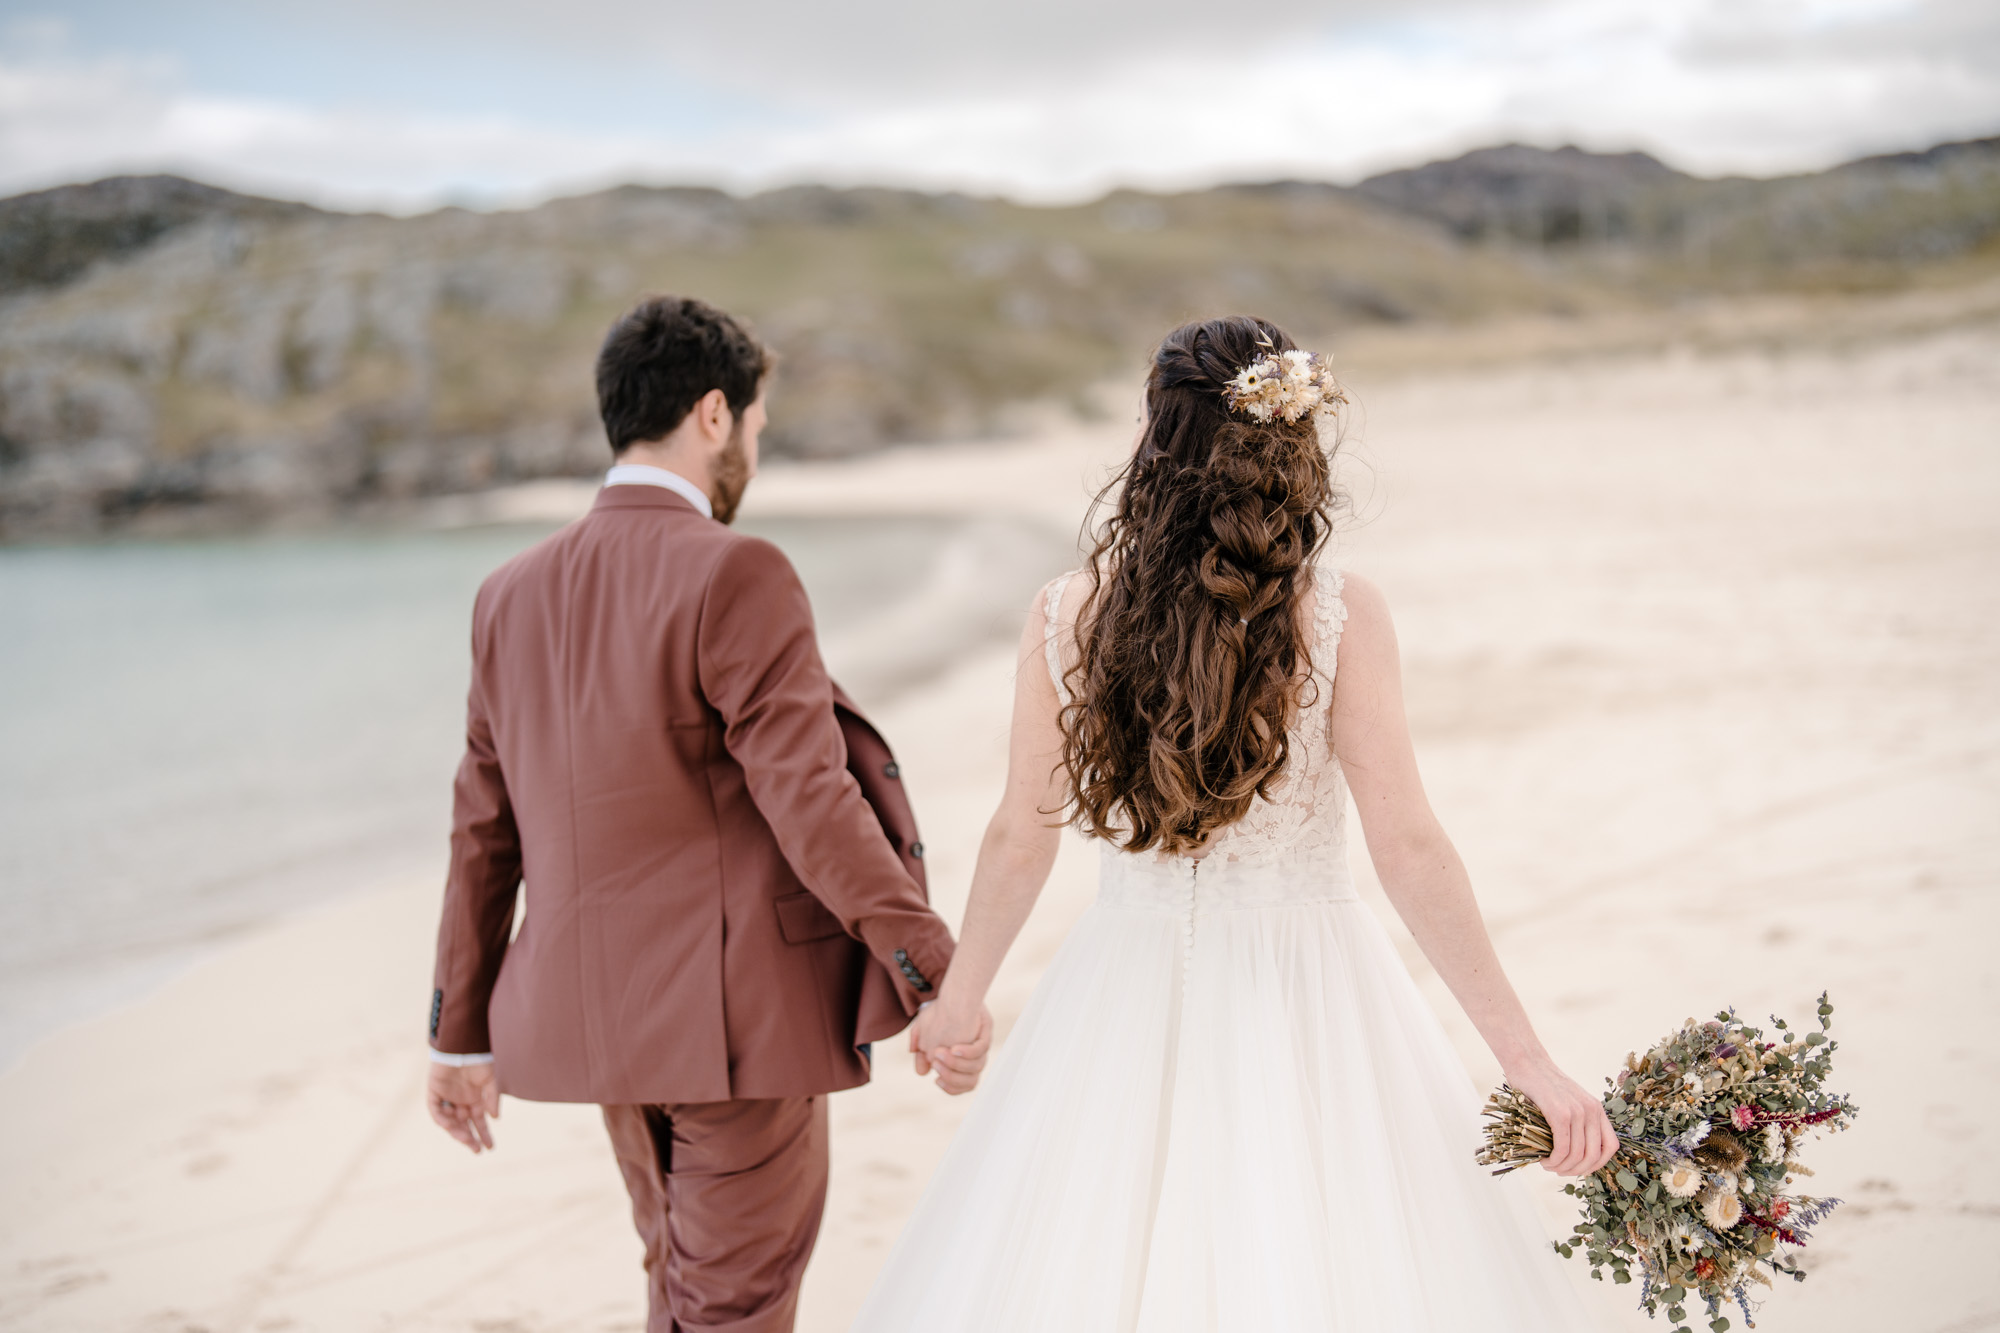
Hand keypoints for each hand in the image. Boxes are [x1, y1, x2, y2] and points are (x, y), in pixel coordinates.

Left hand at [426, 1061, 500, 1152]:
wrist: (463, 1045)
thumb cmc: (479, 1060)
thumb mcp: (491, 1080)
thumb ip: (492, 1098)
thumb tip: (495, 1118)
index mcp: (475, 1100)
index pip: (479, 1122)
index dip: (484, 1134)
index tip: (490, 1147)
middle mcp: (460, 1102)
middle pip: (464, 1125)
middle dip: (471, 1138)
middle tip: (477, 1150)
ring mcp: (447, 1099)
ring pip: (450, 1122)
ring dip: (458, 1131)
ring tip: (466, 1139)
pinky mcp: (434, 1093)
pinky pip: (436, 1111)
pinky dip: (442, 1119)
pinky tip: (450, 1125)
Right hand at [909, 1000, 991, 1094]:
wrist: (954, 993)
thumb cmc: (939, 1014)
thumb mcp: (923, 1032)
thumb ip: (921, 1051)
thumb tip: (921, 1072)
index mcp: (962, 1063)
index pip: (963, 1085)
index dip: (951, 1088)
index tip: (936, 1080)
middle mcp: (974, 1058)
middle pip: (972, 1081)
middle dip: (952, 1077)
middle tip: (936, 1064)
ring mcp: (981, 1047)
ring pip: (977, 1067)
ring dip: (957, 1064)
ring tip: (940, 1052)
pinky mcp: (985, 1034)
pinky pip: (981, 1049)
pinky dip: (968, 1052)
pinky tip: (954, 1048)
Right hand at [1505, 1056, 1617, 1176]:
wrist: (1526, 1062)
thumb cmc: (1541, 1084)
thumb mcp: (1567, 1102)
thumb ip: (1576, 1122)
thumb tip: (1572, 1154)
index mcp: (1596, 1109)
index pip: (1611, 1146)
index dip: (1598, 1164)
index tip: (1580, 1168)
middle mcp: (1592, 1110)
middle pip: (1594, 1155)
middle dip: (1577, 1171)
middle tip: (1559, 1171)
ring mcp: (1577, 1112)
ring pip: (1577, 1155)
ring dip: (1562, 1168)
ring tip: (1548, 1166)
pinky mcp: (1559, 1113)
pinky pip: (1562, 1147)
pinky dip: (1554, 1160)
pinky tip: (1543, 1160)